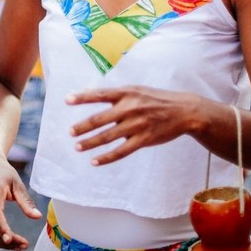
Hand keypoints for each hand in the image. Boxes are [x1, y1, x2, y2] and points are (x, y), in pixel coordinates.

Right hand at [0, 151, 41, 250]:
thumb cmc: (3, 173)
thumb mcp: (17, 183)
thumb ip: (26, 201)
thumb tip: (37, 217)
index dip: (1, 227)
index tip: (9, 239)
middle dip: (6, 241)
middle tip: (24, 245)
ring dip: (1, 244)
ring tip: (19, 246)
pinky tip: (8, 241)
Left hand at [66, 86, 194, 164]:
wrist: (184, 111)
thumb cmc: (156, 99)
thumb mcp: (136, 90)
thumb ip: (115, 93)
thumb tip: (89, 92)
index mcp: (126, 93)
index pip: (99, 94)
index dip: (82, 97)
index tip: (67, 100)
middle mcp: (130, 108)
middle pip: (100, 119)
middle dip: (82, 126)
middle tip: (70, 132)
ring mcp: (137, 125)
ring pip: (108, 136)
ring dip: (90, 143)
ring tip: (77, 147)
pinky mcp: (144, 139)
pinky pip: (121, 151)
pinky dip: (106, 157)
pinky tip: (94, 161)